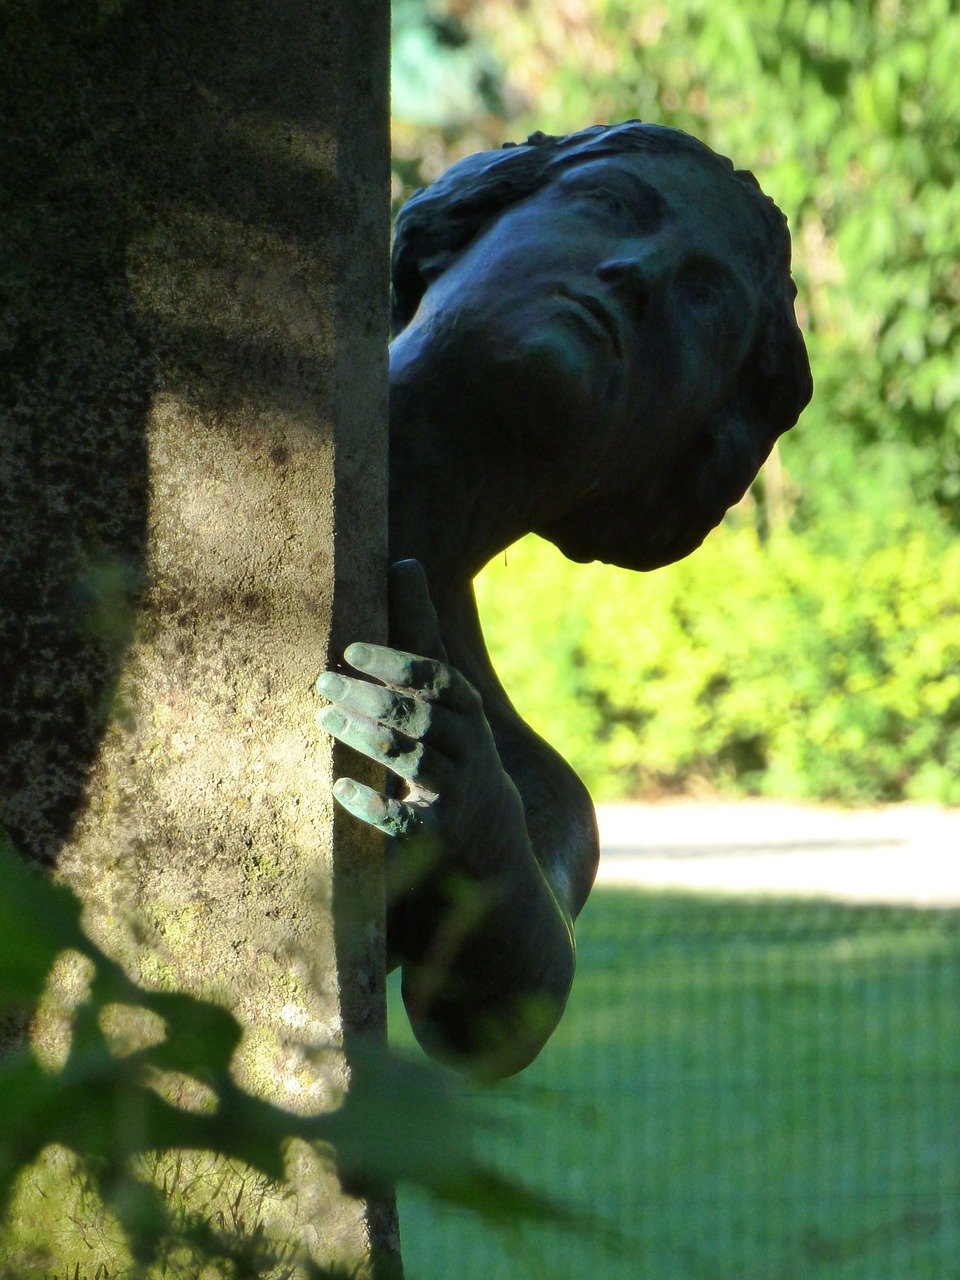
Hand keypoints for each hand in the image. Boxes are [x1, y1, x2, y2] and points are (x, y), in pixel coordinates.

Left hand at [316, 560, 525, 872]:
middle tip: (322, 683)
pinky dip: (373, 803)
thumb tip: (403, 561)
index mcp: (469, 711)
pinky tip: (340, 789)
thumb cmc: (457, 747)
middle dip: (370, 697)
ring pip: (412, 760)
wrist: (493, 842)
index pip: (438, 677)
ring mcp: (457, 793)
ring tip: (325, 719)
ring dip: (365, 738)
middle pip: (420, 716)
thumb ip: (422, 636)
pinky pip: (404, 820)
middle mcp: (470, 749)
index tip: (352, 651)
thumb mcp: (449, 695)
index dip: (397, 662)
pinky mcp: (440, 834)